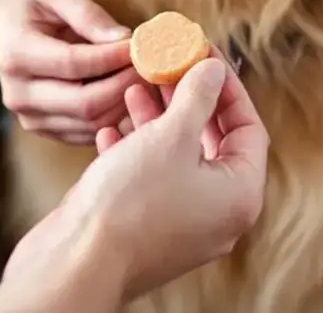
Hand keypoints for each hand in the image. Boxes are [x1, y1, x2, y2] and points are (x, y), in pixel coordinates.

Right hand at [0, 0, 136, 145]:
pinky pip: (89, 133)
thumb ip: (86, 12)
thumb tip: (123, 38)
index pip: (73, 63)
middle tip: (152, 65)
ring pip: (91, 123)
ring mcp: (30, 117)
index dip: (113, 58)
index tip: (142, 46)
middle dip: (125, 84)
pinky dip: (117, 117)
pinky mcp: (45, 129)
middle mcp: (18, 93)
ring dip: (127, 103)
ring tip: (147, 78)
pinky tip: (133, 94)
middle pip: (84, 103)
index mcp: (16, 54)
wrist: (3, 26)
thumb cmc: (32, 1)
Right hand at [0, 54, 269, 307]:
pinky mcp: (146, 228)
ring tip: (135, 88)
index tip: (206, 57)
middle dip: (189, 101)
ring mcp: (182, 224)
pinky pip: (151, 178)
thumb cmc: (128, 204)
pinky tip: (111, 127)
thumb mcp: (170, 135)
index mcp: (239, 196)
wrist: (73, 264)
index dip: (228, 88)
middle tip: (170, 68)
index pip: (248, 128)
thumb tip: (214, 69)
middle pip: (214, 141)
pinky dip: (136, 149)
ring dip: (158, 120)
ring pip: (178, 157)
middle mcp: (218, 214)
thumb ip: (198, 97)